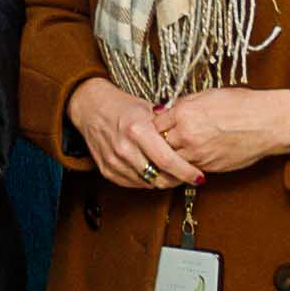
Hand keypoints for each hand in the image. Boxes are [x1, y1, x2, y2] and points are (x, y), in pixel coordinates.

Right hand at [69, 77, 197, 188]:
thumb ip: (168, 126)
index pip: (167, 161)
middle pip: (159, 177)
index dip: (186, 172)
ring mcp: (114, 161)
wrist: (91, 108)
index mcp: (137, 130)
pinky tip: (154, 172)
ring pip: (148, 184)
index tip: (198, 176)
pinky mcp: (107, 170)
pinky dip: (147, 181)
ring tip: (173, 173)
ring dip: (163, 181)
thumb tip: (192, 139)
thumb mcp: (148, 109)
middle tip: (188, 176)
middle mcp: (124, 148)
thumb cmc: (122, 106)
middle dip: (178, 180)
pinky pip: (133, 184)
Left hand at [156, 87, 289, 175]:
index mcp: (184, 112)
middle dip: (160, 142)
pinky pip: (188, 168)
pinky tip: (190, 159)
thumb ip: (185, 105)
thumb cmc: (242, 105)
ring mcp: (196, 153)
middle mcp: (186, 134)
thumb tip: (170, 111)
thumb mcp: (208, 95)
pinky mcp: (207, 167)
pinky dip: (186, 165)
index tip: (158, 126)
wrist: (266, 123)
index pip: (155, 122)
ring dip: (171, 157)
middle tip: (162, 141)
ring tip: (175, 152)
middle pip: (158, 143)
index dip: (156, 124)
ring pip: (171, 160)